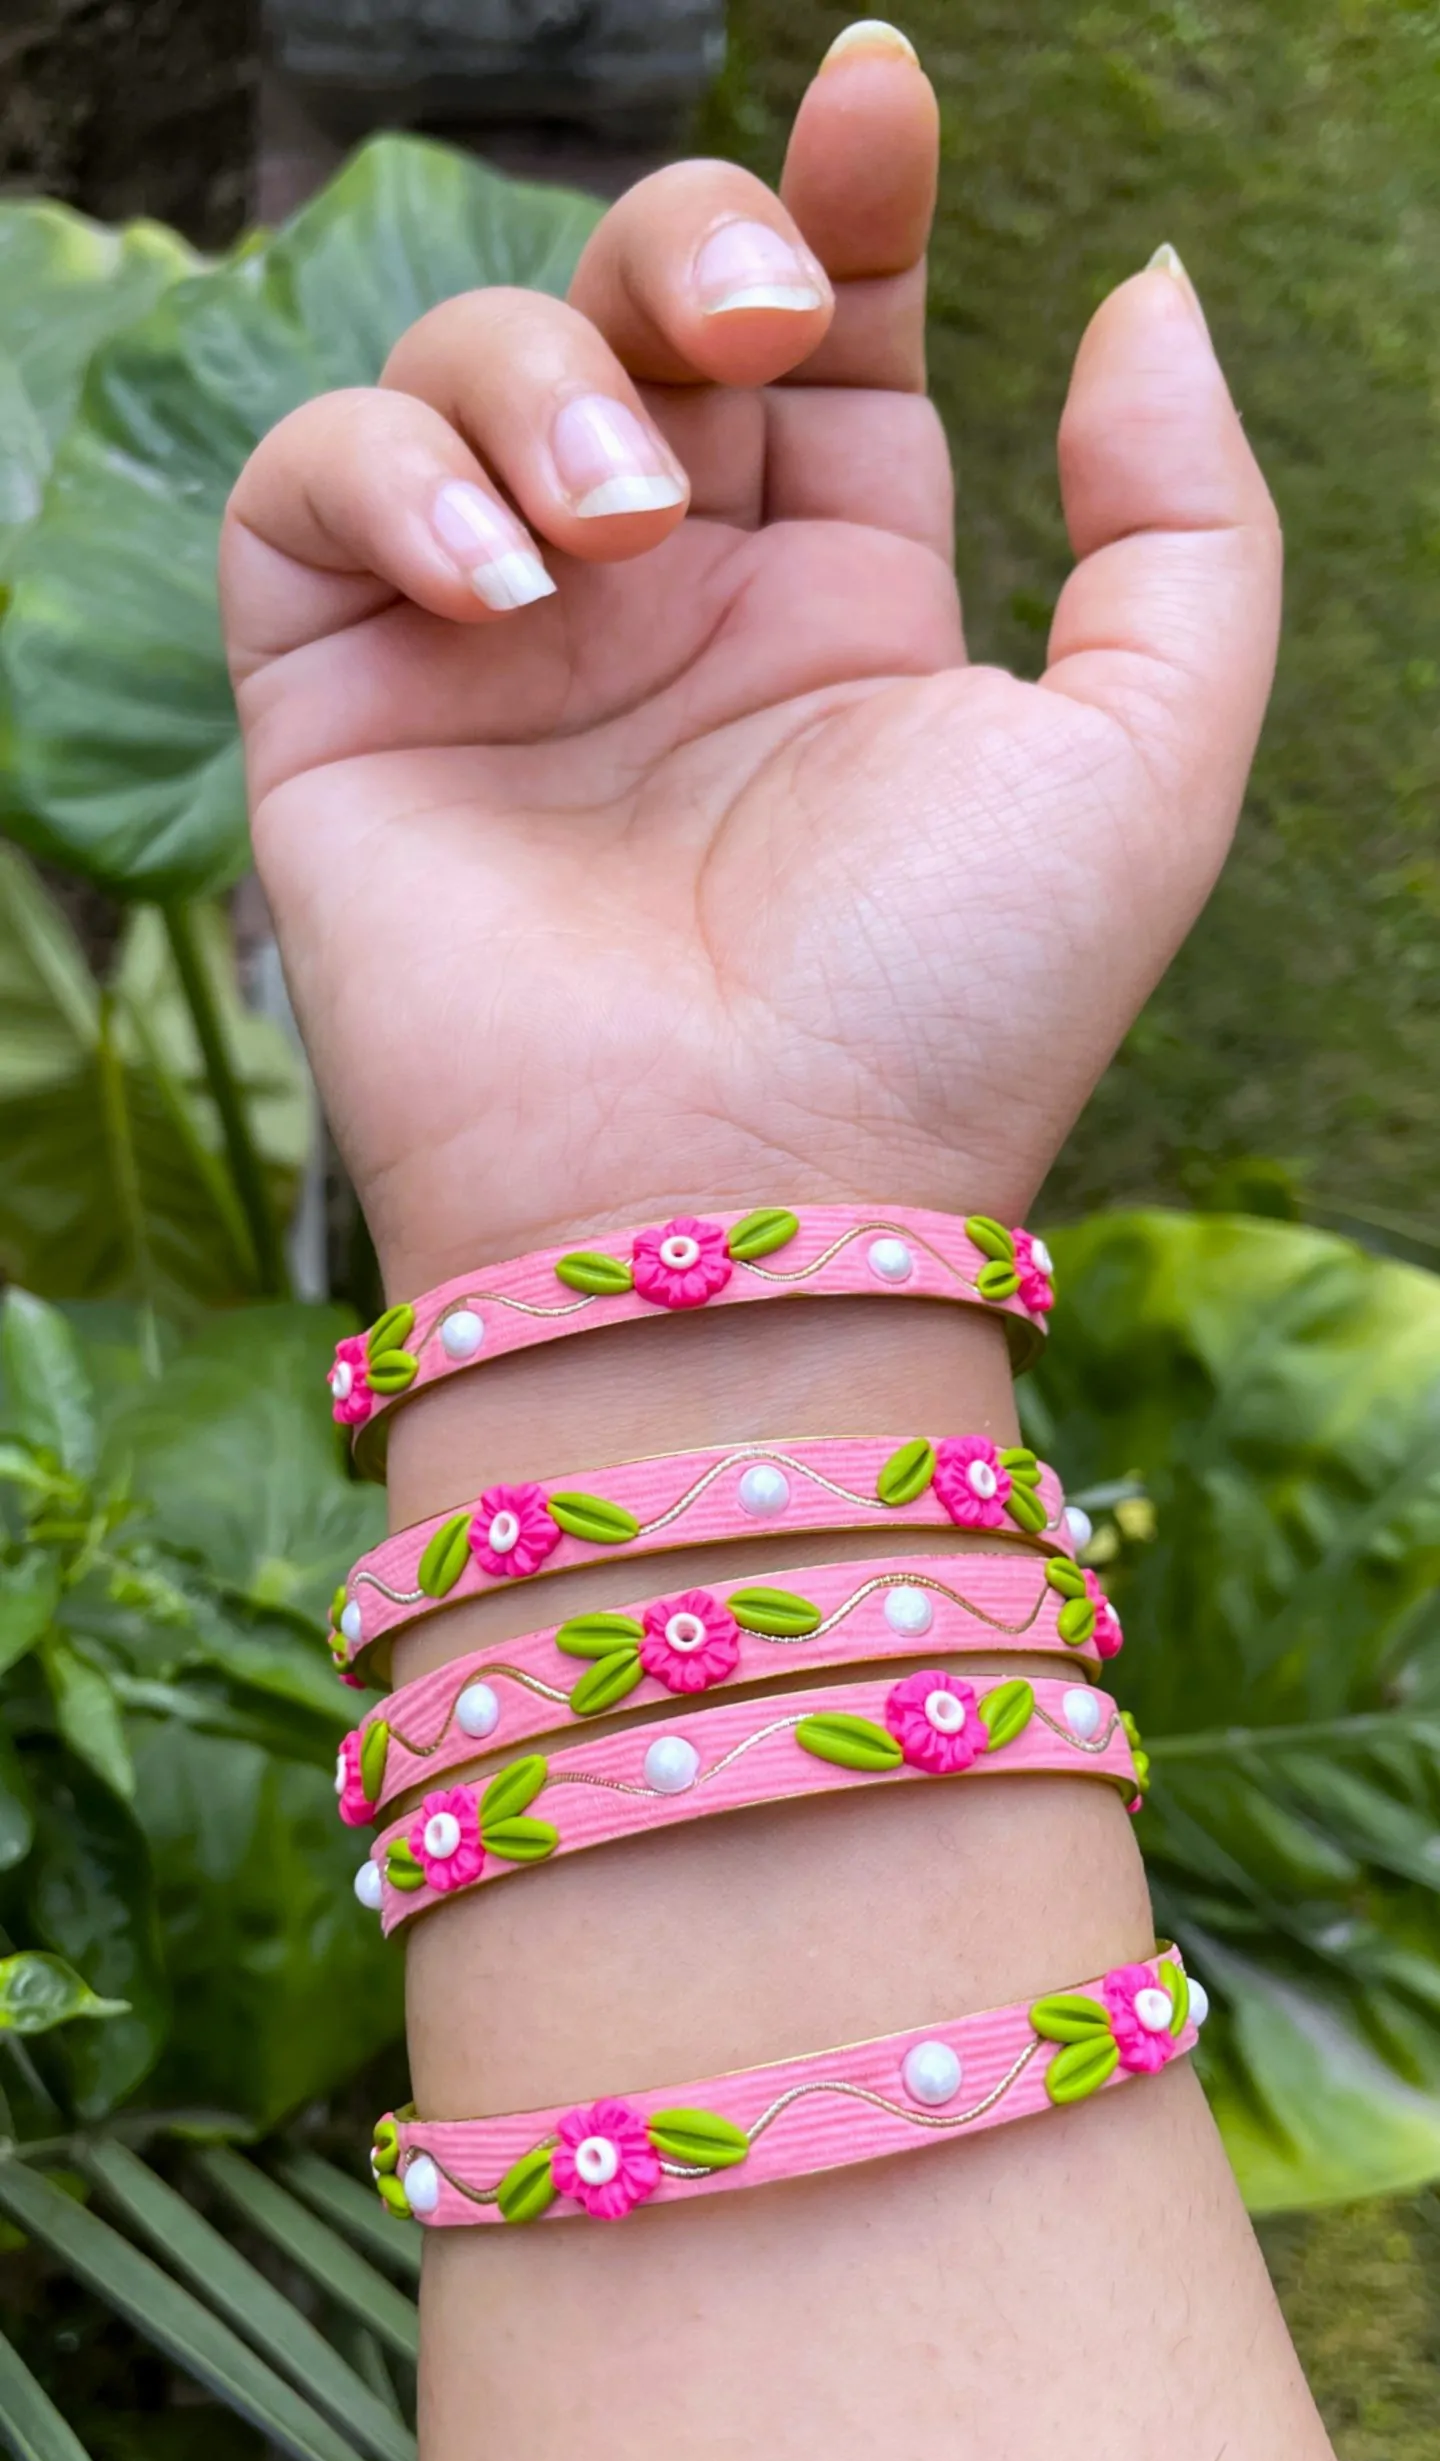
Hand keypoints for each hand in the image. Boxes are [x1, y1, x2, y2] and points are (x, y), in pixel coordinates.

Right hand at [220, 25, 1279, 1293]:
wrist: (738, 1211)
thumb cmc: (951, 1015)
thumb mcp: (1149, 759)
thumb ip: (1180, 515)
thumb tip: (1136, 288)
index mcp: (840, 614)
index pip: (826, 347)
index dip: (844, 204)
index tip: (883, 98)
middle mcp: (662, 617)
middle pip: (638, 309)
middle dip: (692, 246)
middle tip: (746, 327)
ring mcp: (498, 656)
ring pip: (465, 367)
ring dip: (540, 385)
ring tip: (615, 540)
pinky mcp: (346, 707)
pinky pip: (310, 492)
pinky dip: (386, 477)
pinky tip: (497, 587)